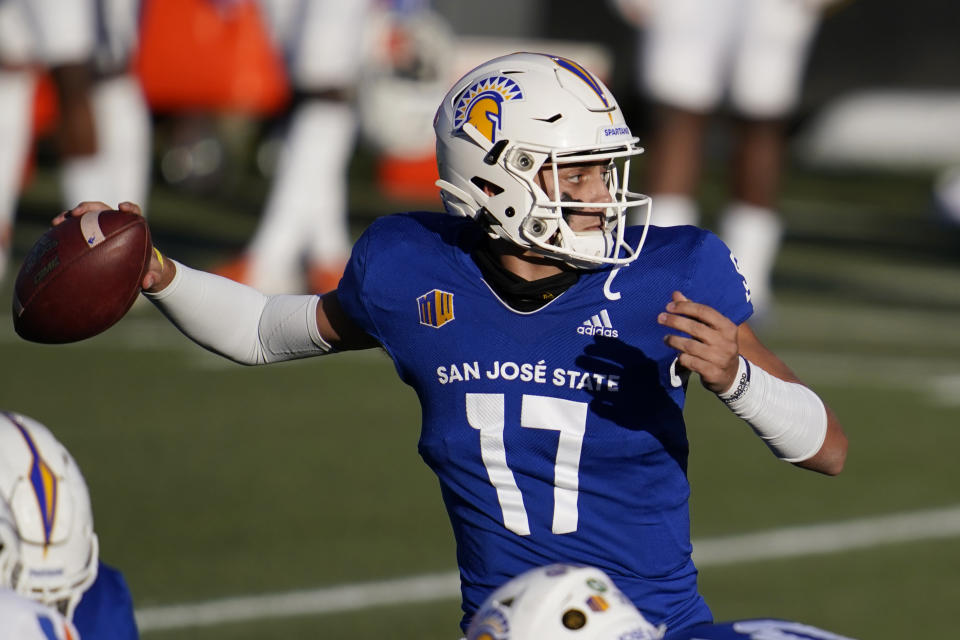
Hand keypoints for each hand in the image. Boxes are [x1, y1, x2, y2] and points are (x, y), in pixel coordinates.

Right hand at [53, 201, 167, 290]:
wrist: (139, 270)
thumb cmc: (148, 268)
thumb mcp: (154, 274)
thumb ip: (154, 277)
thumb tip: (147, 283)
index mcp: (134, 228)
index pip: (133, 212)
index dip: (129, 208)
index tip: (123, 207)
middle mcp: (115, 224)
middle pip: (102, 209)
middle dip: (88, 207)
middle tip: (76, 212)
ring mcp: (101, 228)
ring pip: (85, 217)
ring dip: (70, 216)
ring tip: (56, 222)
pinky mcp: (89, 235)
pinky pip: (76, 230)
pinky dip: (65, 230)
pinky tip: (51, 236)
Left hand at [657, 291, 739, 393]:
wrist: (730, 374)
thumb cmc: (716, 344)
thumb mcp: (710, 328)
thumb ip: (693, 311)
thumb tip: (675, 294)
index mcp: (727, 327)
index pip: (705, 311)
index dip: (685, 307)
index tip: (669, 306)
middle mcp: (726, 342)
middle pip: (696, 328)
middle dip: (675, 321)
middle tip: (660, 318)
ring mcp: (720, 358)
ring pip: (690, 346)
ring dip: (674, 340)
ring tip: (666, 338)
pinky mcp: (713, 372)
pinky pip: (690, 362)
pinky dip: (681, 357)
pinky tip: (678, 354)